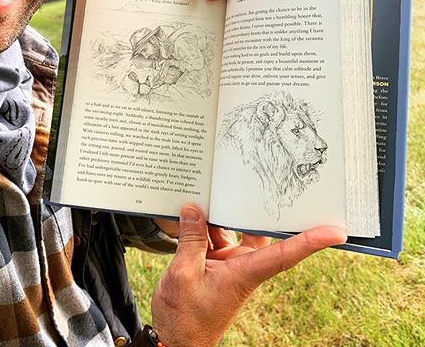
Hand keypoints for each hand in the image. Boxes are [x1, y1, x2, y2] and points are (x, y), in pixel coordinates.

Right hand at [151, 204, 346, 346]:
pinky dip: (205, 226)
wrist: (177, 341)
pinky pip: (215, 238)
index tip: (336, 232)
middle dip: (267, 210)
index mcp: (244, 274)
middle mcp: (242, 267)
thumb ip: (191, 239)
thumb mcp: (184, 273)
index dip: (311, 242)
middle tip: (277, 183)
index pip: (285, 254)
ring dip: (224, 215)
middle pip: (261, 234)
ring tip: (213, 191)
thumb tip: (194, 209)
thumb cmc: (185, 317)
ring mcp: (229, 266)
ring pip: (233, 231)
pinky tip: (192, 213)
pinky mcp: (215, 265)